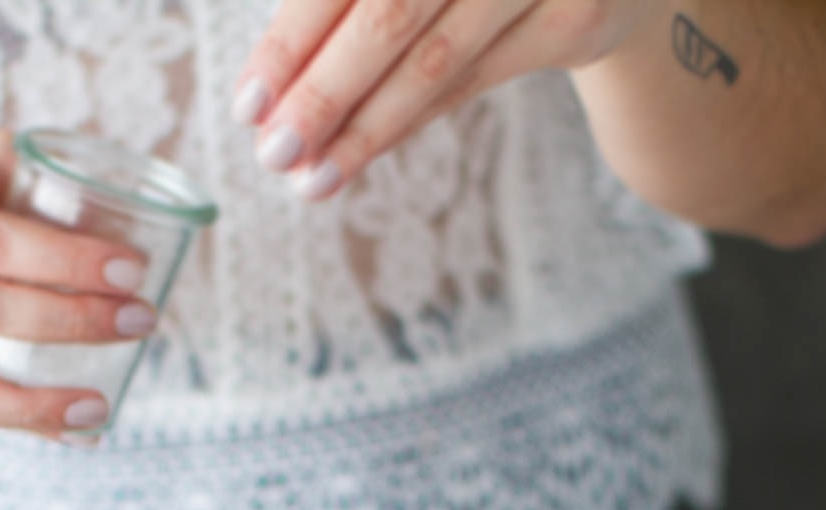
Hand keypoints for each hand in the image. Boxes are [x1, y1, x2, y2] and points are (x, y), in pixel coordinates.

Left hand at [233, 0, 652, 198]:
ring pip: (432, 59)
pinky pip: (474, 79)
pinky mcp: (578, 16)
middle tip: (273, 153)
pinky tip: (361, 155)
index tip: (248, 102)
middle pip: (387, 13)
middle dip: (321, 93)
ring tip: (310, 178)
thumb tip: (273, 85)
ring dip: (363, 129)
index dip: (291, 39)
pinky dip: (410, 121)